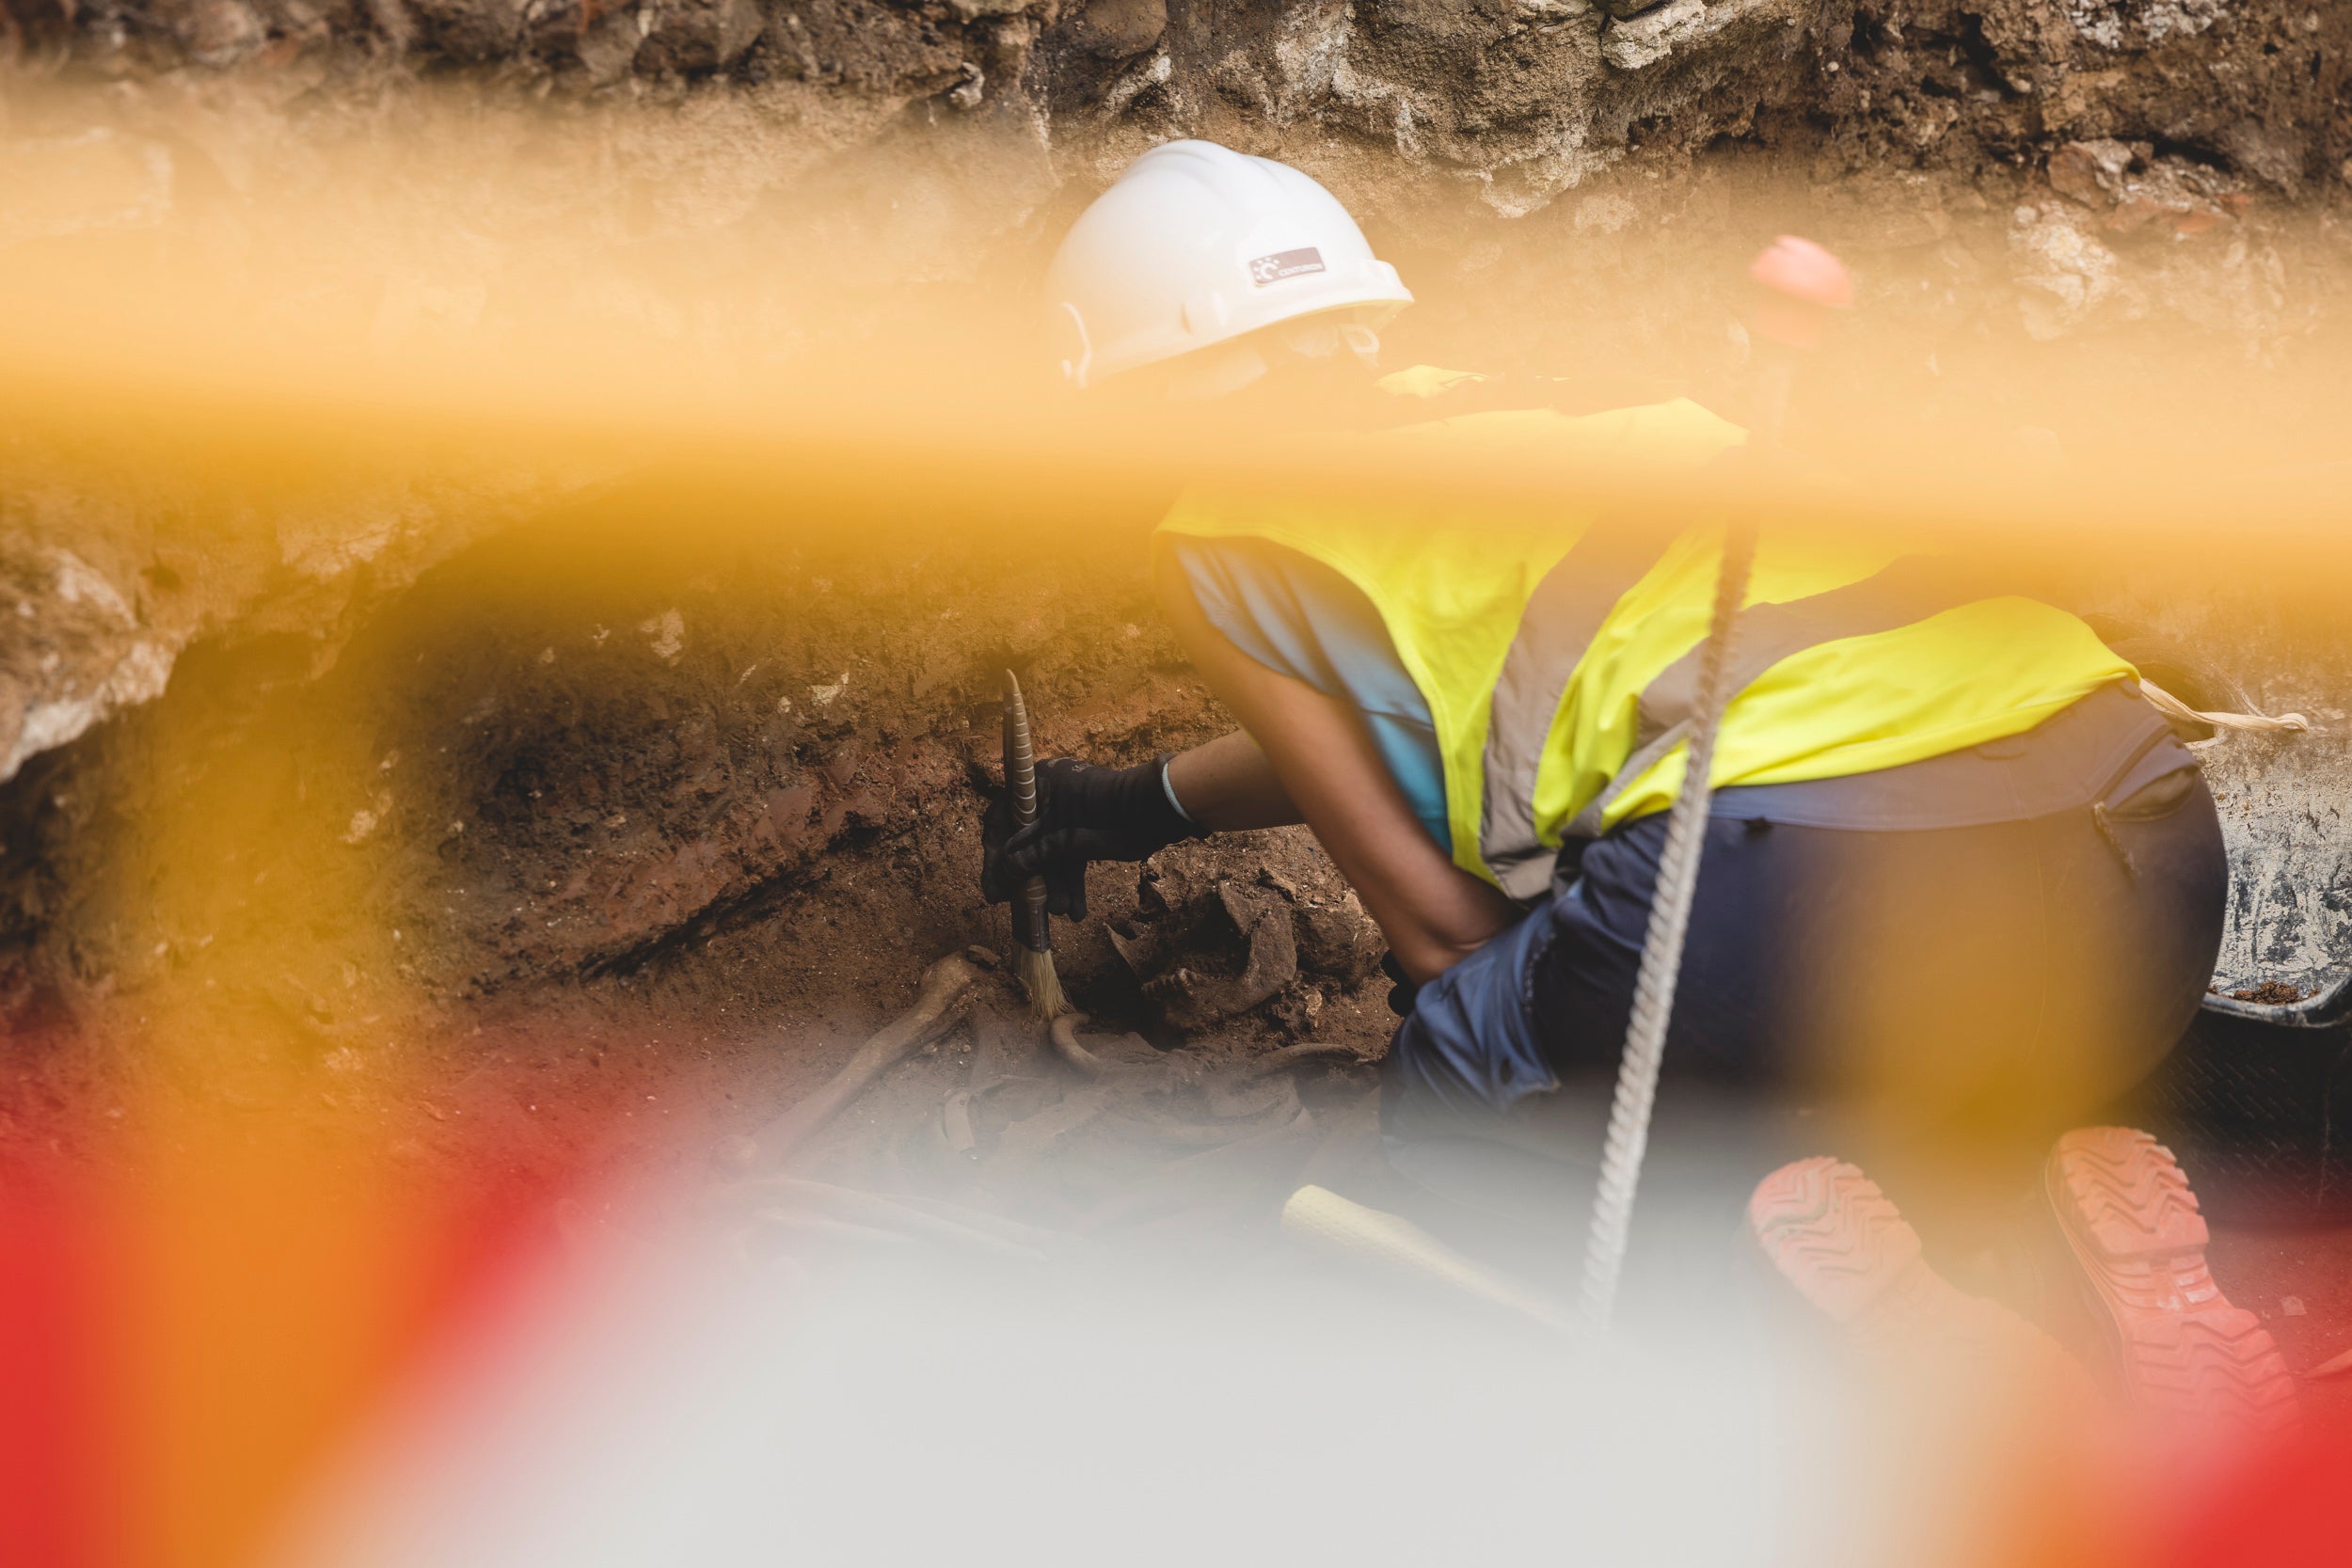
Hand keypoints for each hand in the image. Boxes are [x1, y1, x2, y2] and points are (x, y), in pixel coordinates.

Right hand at [980, 756, 1197, 920]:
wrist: (1158, 810)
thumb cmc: (1108, 815)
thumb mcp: (1062, 840)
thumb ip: (1031, 857)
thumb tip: (1004, 877)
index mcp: (1035, 783)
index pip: (1000, 823)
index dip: (994, 860)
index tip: (995, 891)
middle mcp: (1047, 795)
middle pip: (1025, 843)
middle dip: (1030, 880)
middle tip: (1023, 908)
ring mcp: (1067, 813)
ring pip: (1049, 854)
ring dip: (1054, 885)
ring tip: (1059, 911)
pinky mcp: (1086, 829)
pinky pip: (1070, 856)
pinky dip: (1072, 882)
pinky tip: (1076, 911)